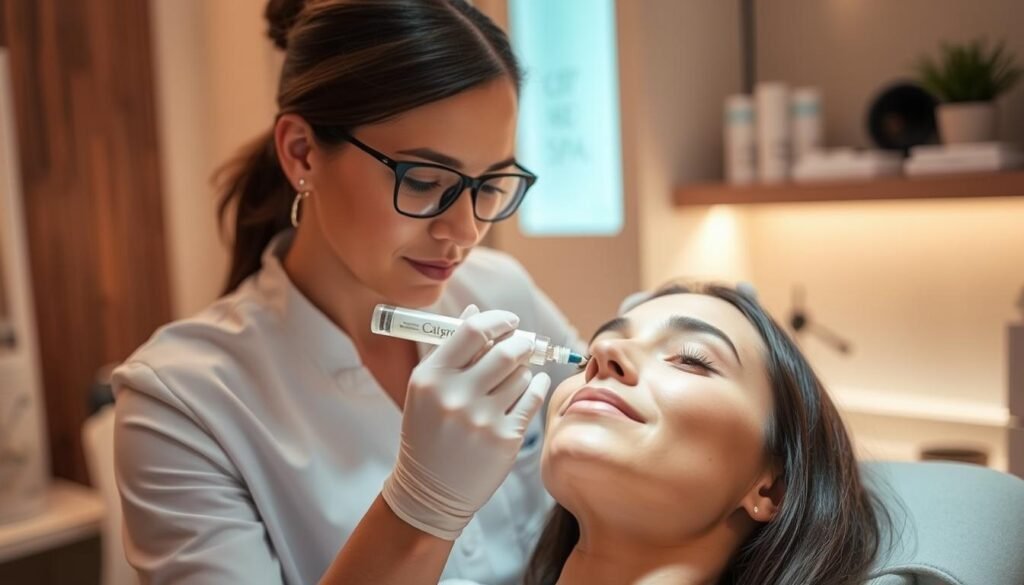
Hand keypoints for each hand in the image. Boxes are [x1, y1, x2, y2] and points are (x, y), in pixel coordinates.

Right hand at [381, 305, 551, 539]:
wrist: (430, 489)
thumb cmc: (429, 430)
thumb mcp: (427, 389)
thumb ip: (452, 350)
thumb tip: (475, 312)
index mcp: (430, 378)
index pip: (473, 331)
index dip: (498, 320)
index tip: (510, 321)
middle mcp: (454, 397)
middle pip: (506, 351)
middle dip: (521, 343)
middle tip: (523, 344)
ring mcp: (481, 420)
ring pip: (522, 375)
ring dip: (524, 370)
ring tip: (514, 377)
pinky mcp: (504, 439)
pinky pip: (532, 398)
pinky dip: (537, 386)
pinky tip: (533, 384)